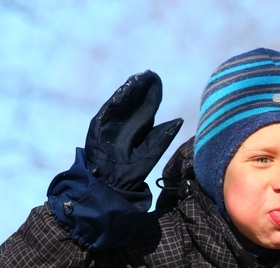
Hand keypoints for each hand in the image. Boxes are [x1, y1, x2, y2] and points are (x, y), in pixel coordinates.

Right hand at [84, 70, 182, 191]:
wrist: (113, 181)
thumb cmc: (133, 170)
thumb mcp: (151, 151)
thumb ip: (162, 137)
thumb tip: (179, 120)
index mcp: (139, 126)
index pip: (146, 105)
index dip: (152, 93)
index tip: (157, 80)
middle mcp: (126, 122)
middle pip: (134, 100)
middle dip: (140, 87)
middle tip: (149, 74)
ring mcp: (112, 122)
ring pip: (121, 102)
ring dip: (128, 89)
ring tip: (137, 78)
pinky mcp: (100, 126)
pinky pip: (108, 110)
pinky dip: (115, 101)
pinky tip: (123, 91)